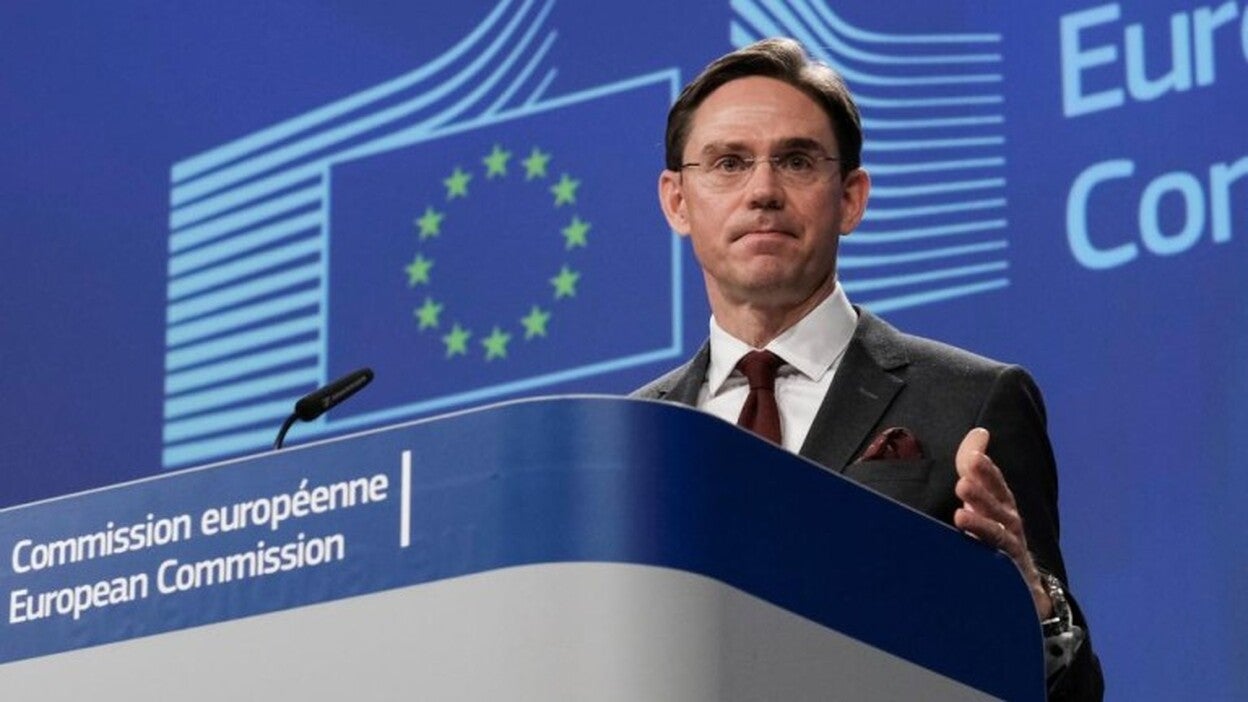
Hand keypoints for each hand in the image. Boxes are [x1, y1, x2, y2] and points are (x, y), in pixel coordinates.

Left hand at [954, 428, 1051, 618]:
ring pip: (1000, 536)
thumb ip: (976, 470)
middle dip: (984, 495)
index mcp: (1003, 509)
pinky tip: (974, 553)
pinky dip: (991, 561)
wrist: (1020, 589)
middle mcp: (1011, 528)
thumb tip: (979, 433)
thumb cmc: (995, 537)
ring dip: (982, 525)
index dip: (987, 473)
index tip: (972, 459)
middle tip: (963, 483)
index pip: (998, 487)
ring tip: (960, 516)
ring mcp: (1013, 553)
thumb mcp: (983, 502)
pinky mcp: (1012, 578)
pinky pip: (1001, 567)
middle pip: (1000, 509)